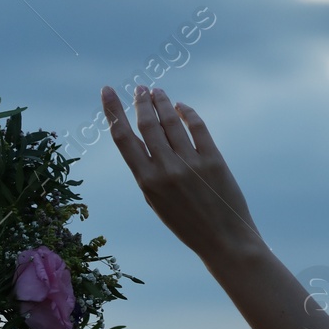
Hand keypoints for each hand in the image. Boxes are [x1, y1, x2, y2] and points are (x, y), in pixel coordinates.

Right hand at [102, 84, 262, 261]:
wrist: (221, 239)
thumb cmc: (186, 223)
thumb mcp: (157, 201)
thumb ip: (149, 171)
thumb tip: (148, 137)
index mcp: (146, 182)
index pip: (123, 138)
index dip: (113, 111)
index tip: (107, 91)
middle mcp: (165, 169)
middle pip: (147, 125)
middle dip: (141, 102)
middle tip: (140, 88)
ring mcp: (190, 163)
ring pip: (171, 122)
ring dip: (162, 103)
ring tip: (157, 91)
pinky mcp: (213, 160)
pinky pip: (197, 128)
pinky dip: (188, 114)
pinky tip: (182, 107)